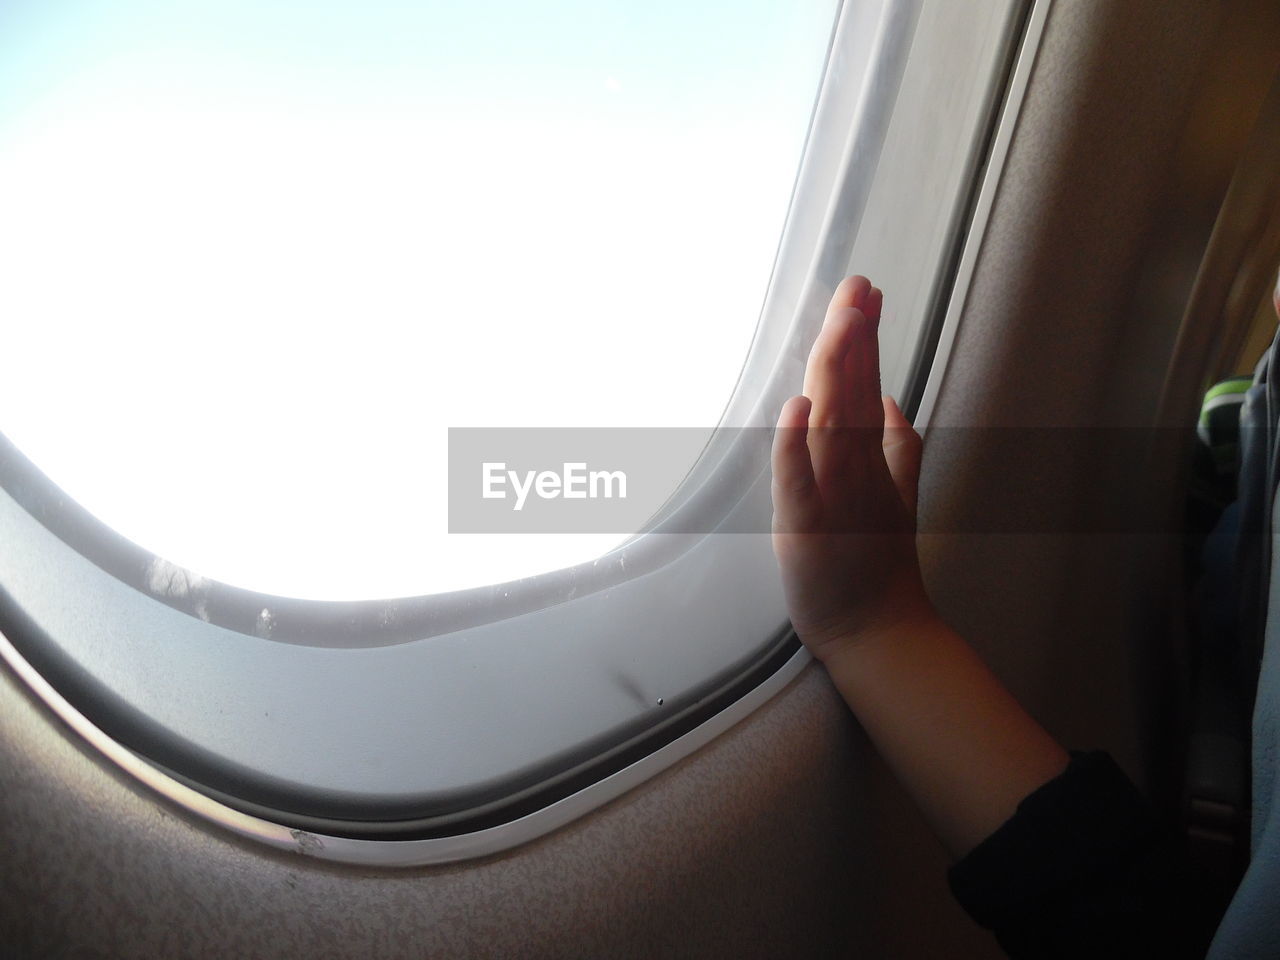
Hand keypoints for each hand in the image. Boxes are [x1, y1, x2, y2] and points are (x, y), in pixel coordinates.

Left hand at [771, 276, 935, 660]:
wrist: (879, 633)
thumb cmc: (881, 568)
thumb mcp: (899, 499)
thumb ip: (901, 448)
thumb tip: (895, 400)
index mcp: (871, 460)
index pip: (869, 386)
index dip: (866, 339)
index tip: (867, 293)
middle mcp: (855, 470)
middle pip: (855, 393)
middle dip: (855, 336)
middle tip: (858, 285)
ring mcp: (833, 496)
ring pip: (833, 423)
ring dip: (834, 371)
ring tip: (840, 322)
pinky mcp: (805, 527)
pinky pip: (798, 480)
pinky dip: (796, 443)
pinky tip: (799, 405)